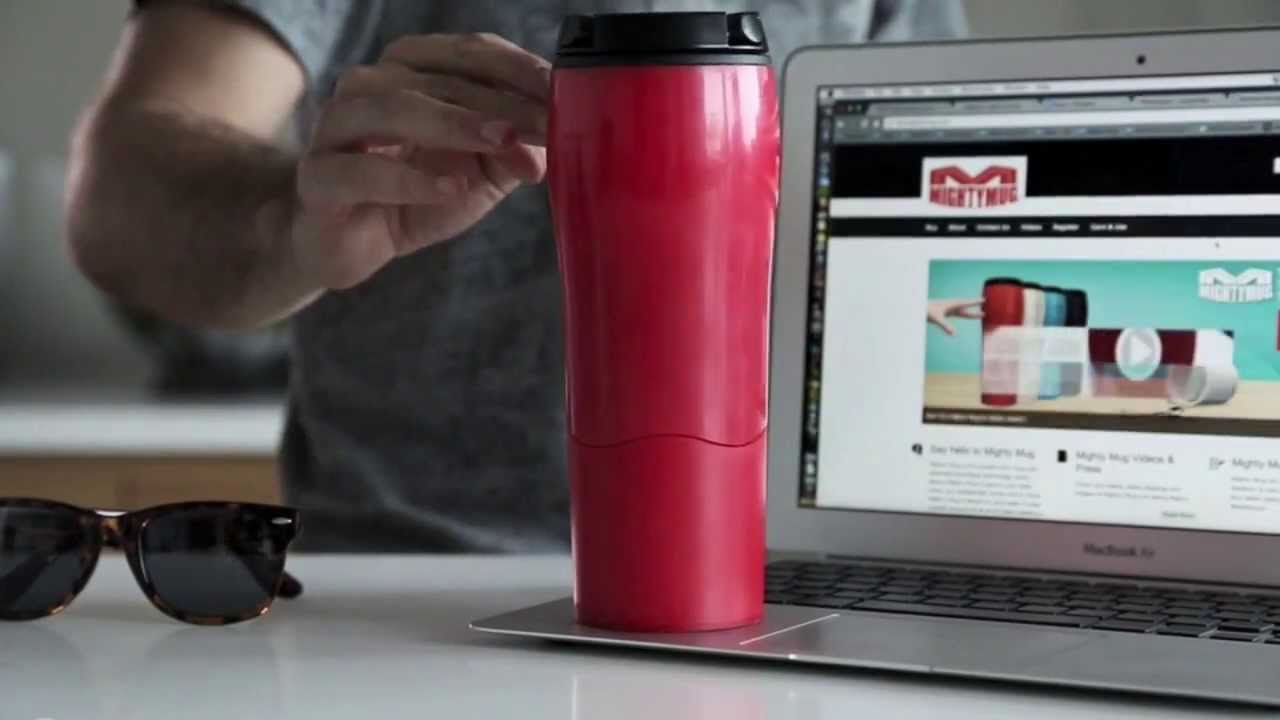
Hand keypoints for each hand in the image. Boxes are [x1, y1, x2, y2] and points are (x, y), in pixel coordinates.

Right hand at [289, 33, 549, 289]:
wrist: (348, 244)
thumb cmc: (414, 194)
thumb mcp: (480, 171)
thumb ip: (515, 149)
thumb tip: (557, 138)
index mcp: (409, 70)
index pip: (470, 53)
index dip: (520, 71)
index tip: (565, 95)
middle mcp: (368, 86)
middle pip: (441, 80)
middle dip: (501, 104)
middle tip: (548, 127)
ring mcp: (335, 129)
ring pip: (394, 109)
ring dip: (455, 124)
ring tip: (502, 143)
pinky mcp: (317, 179)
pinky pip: (361, 171)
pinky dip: (410, 178)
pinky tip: (452, 188)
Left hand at [927, 299, 983, 335]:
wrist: (916, 309)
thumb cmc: (926, 311)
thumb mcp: (936, 318)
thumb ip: (945, 326)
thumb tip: (954, 334)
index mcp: (950, 304)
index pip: (965, 303)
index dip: (974, 302)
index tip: (983, 300)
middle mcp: (950, 306)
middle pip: (967, 307)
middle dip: (977, 307)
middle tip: (987, 307)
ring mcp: (947, 309)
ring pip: (963, 311)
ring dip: (972, 313)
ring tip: (982, 314)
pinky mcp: (944, 312)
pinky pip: (957, 314)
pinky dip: (964, 315)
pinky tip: (966, 316)